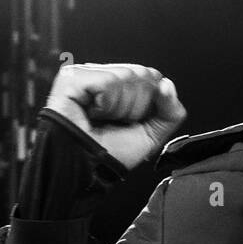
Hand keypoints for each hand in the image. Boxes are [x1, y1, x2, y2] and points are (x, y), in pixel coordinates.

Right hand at [44, 63, 186, 170]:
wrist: (87, 170)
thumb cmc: (110, 154)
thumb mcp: (151, 135)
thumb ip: (170, 112)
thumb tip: (167, 84)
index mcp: (121, 86)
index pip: (151, 76)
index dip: (149, 102)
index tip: (131, 121)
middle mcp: (103, 76)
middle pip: (142, 74)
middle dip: (135, 107)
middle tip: (114, 122)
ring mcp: (87, 74)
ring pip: (126, 76)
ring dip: (119, 108)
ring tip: (101, 120)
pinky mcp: (72, 77)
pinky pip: (108, 81)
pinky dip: (105, 104)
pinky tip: (90, 114)